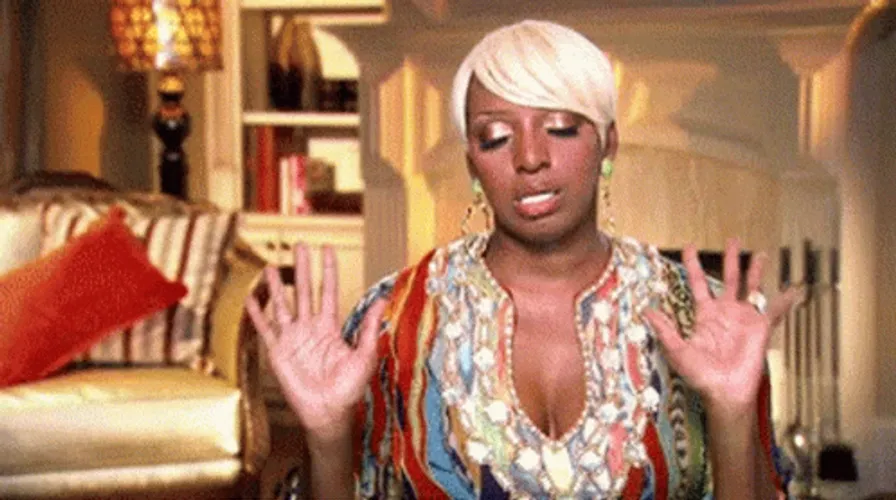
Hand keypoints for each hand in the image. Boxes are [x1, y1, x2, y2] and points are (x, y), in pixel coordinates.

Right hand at [245, 244, 384, 442]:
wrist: (328, 412)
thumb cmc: (348, 389)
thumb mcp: (365, 356)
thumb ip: (371, 328)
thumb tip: (383, 300)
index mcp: (330, 327)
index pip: (327, 291)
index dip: (327, 270)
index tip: (327, 249)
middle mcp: (310, 328)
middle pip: (304, 291)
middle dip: (302, 268)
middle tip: (299, 245)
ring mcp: (292, 339)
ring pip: (283, 305)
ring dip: (277, 286)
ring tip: (271, 267)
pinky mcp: (278, 352)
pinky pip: (265, 330)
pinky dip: (257, 315)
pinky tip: (251, 299)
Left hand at [644, 239, 801, 415]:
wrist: (725, 392)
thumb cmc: (700, 375)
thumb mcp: (678, 351)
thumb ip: (665, 330)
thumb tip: (647, 312)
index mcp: (705, 315)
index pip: (698, 283)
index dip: (693, 265)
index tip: (689, 247)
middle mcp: (726, 312)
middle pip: (728, 279)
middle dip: (731, 259)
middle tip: (733, 240)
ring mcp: (744, 319)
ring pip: (751, 288)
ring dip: (755, 271)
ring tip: (760, 254)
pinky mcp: (761, 329)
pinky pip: (774, 311)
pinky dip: (784, 300)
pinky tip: (793, 288)